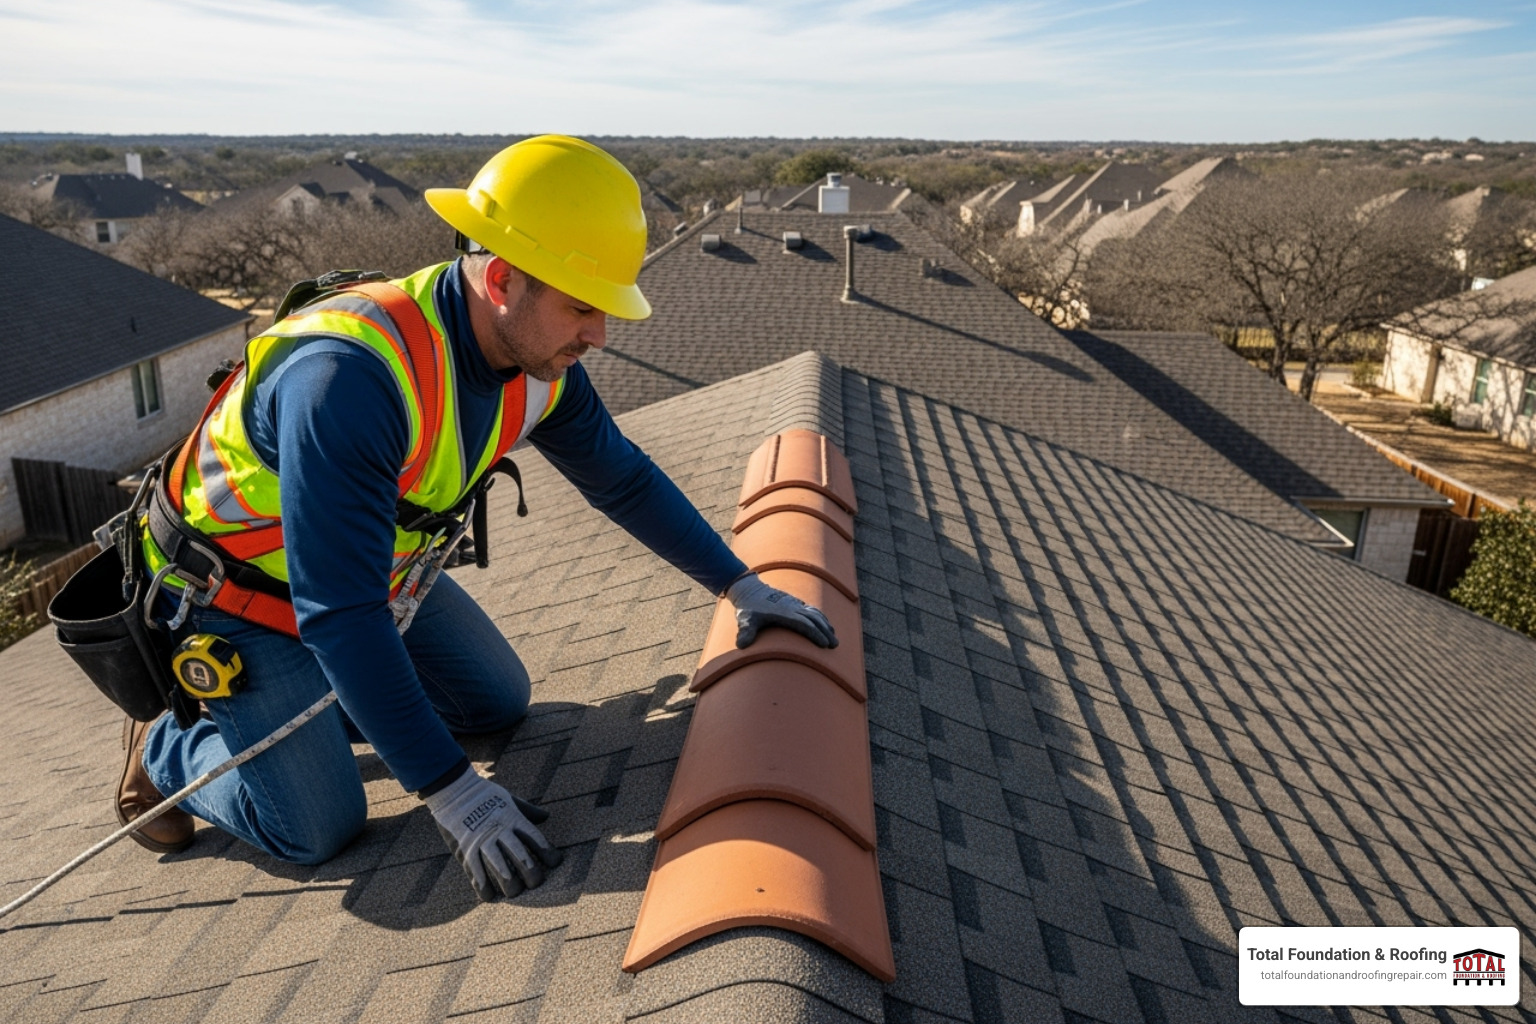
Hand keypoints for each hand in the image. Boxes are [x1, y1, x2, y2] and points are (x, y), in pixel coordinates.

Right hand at [425, 769, 563, 900]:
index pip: (534, 837)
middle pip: (519, 855)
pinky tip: (489, 897)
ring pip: (498, 867)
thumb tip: (546, 817)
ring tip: (516, 894)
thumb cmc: (484, 795)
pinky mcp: (464, 849)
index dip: (547, 852)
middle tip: (537, 884)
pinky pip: (474, 871)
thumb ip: (527, 810)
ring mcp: (481, 841)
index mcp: (512, 818)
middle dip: (531, 872)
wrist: (453, 790)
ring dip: (509, 883)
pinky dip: (482, 886)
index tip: (555, 863)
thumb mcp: (509, 798)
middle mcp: (499, 831)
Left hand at [725, 572, 837, 649]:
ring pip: (815, 614)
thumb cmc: (747, 607)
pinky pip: (812, 610)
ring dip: (826, 625)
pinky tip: (827, 625)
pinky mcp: (794, 603)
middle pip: (813, 619)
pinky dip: (821, 618)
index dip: (815, 633)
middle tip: (834, 645)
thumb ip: (745, 631)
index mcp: (784, 612)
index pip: (804, 623)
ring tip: (834, 638)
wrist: (749, 589)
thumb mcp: (745, 619)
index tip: (824, 644)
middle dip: (825, 632)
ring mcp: (794, 603)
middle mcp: (792, 606)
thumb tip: (741, 645)